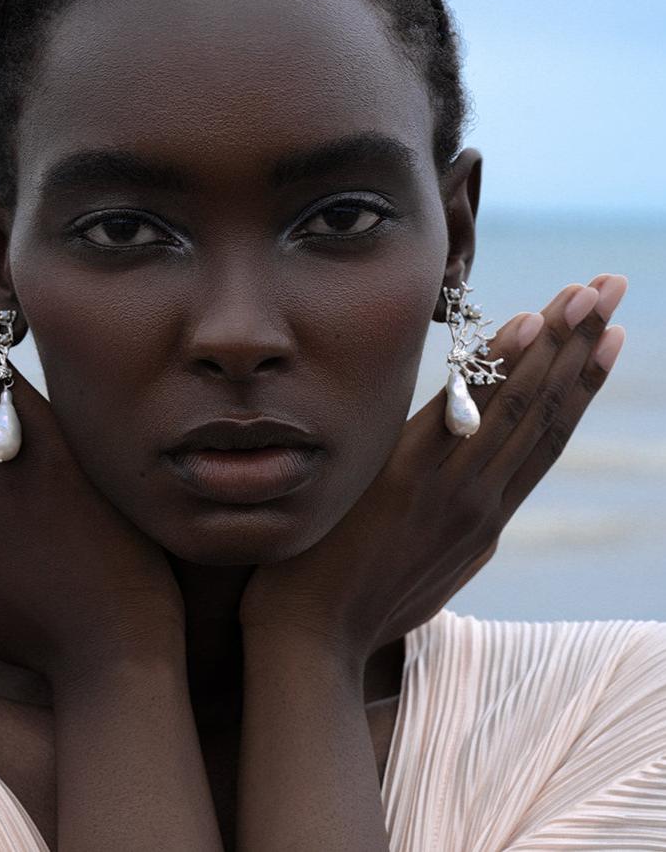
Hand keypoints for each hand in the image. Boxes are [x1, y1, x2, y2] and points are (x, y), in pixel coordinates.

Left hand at [239, 274, 626, 662]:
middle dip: (584, 346)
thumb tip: (477, 497)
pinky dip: (498, 368)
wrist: (313, 639)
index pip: (545, 440)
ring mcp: (451, 490)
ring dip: (558, 343)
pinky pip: (462, 412)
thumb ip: (456, 527)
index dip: (581, 387)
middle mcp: (482, 502)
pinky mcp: (407, 478)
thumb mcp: (427, 568)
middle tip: (614, 287)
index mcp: (485, 520)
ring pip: (520, 406)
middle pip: (546, 412)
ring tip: (591, 293)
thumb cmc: (361, 603)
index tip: (609, 340)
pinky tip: (526, 325)